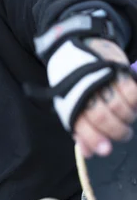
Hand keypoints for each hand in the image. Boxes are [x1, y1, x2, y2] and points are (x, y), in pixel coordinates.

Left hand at [73, 38, 136, 157]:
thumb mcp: (72, 105)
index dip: (96, 141)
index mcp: (70, 103)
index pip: (82, 127)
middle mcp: (84, 92)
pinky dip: (135, 102)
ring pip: (120, 107)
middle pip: (103, 118)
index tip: (107, 150)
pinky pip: (132, 92)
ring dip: (128, 117)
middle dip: (117, 132)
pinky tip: (134, 103)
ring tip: (128, 117)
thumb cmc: (77, 82)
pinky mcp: (116, 68)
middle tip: (123, 134)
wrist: (79, 46)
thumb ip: (81, 130)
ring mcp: (100, 80)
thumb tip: (90, 153)